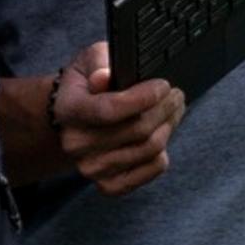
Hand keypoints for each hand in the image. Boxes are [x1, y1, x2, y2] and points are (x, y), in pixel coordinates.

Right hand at [50, 40, 182, 195]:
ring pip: (148, 149)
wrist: (72, 119)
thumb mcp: (90, 61)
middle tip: (175, 94)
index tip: (163, 85)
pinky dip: (162, 155)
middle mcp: (75, 143)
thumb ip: (98, 62)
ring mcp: (90, 167)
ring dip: (168, 126)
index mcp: (69, 109)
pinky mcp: (108, 184)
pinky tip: (161, 136)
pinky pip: (148, 172)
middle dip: (165, 108)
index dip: (143, 98)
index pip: (108, 109)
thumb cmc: (87, 84)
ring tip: (172, 109)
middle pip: (137, 130)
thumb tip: (104, 77)